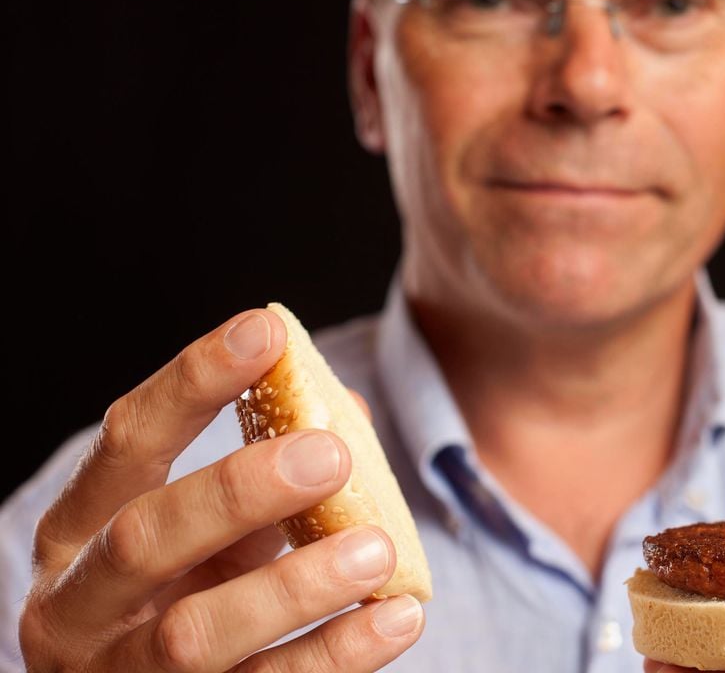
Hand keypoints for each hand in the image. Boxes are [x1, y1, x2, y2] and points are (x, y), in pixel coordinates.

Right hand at [18, 310, 424, 671]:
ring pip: (197, 634)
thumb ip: (263, 469)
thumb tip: (344, 404)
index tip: (265, 330)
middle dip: (239, 491)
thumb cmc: (189, 593)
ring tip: (377, 550)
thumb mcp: (209, 530)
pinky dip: (336, 656)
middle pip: (145, 538)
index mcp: (79, 530)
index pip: (126, 441)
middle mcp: (80, 605)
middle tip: (330, 455)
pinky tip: (398, 616)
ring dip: (294, 587)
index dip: (192, 381)